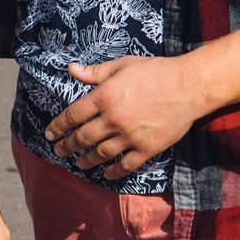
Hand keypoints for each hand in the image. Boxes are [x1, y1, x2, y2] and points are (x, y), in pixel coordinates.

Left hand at [45, 55, 207, 181]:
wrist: (190, 86)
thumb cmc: (156, 71)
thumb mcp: (122, 65)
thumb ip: (95, 72)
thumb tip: (72, 69)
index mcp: (104, 96)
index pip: (72, 115)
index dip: (57, 126)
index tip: (49, 134)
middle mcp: (113, 119)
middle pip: (82, 138)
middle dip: (67, 146)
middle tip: (59, 151)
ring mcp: (130, 136)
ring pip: (100, 154)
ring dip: (85, 160)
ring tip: (78, 163)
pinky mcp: (146, 148)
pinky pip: (125, 165)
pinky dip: (114, 172)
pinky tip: (107, 174)